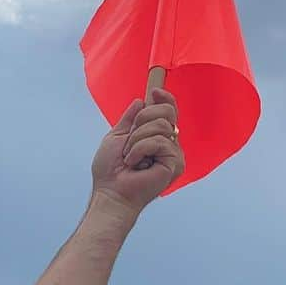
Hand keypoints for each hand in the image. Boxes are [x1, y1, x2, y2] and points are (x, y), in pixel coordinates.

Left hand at [90, 88, 184, 215]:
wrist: (110, 193)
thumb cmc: (110, 172)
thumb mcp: (116, 137)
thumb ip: (129, 119)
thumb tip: (141, 100)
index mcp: (156, 138)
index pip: (168, 112)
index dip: (164, 99)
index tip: (154, 91)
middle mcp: (168, 145)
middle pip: (167, 112)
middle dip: (142, 120)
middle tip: (130, 140)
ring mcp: (173, 154)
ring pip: (161, 125)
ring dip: (137, 139)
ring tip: (129, 157)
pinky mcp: (175, 163)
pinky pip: (159, 141)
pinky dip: (140, 149)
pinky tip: (134, 164)